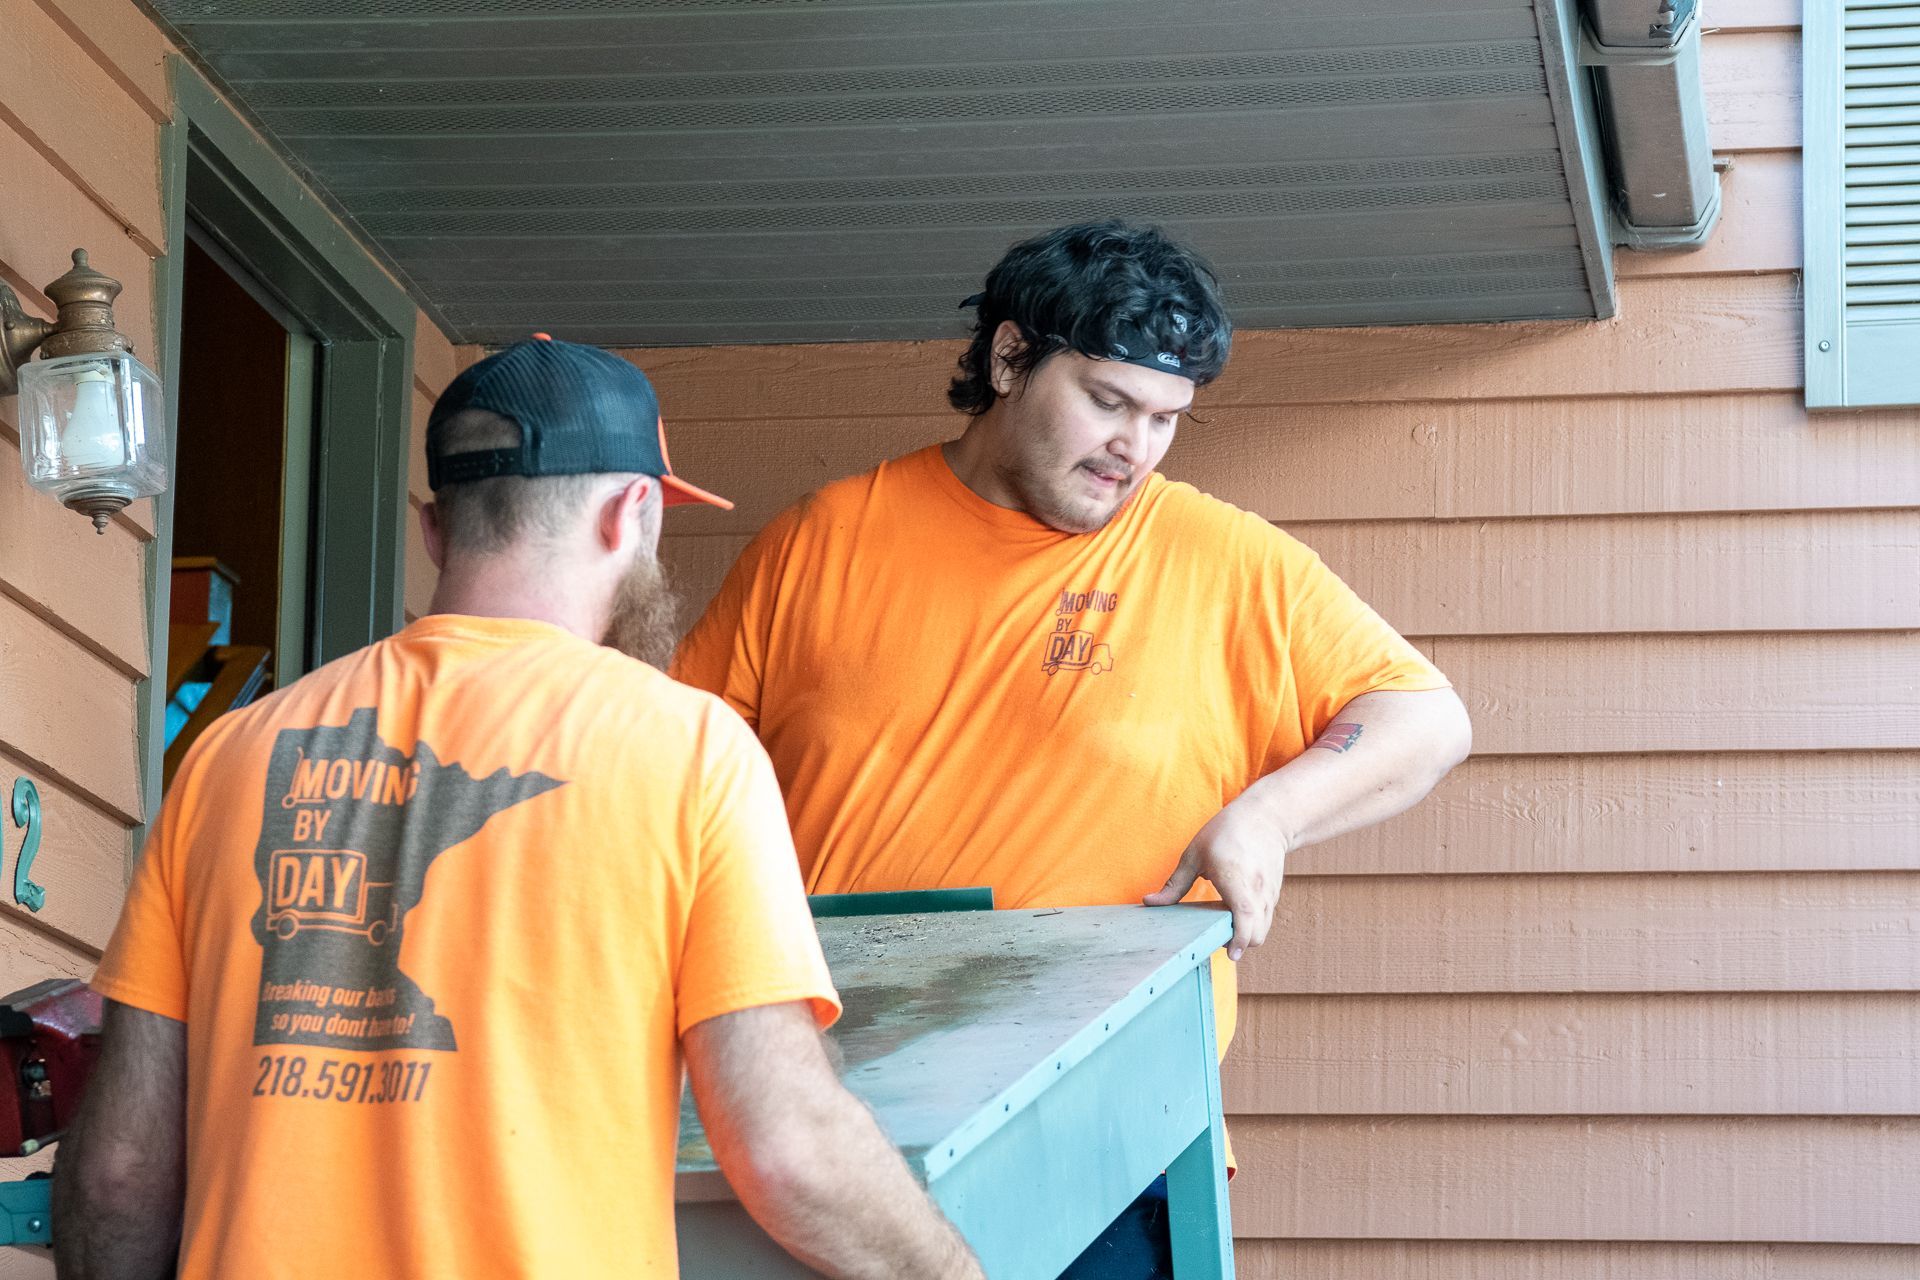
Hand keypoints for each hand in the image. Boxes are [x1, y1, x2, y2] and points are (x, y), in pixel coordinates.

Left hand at [1141, 800, 1286, 961]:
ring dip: (1246, 934)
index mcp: (1235, 879)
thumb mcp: (1194, 854)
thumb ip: (1174, 884)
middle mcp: (1257, 889)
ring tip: (1224, 922)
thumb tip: (1149, 902)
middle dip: (1240, 943)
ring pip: (1263, 929)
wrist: (1265, 818)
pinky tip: (1234, 911)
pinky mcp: (1274, 893)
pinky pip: (1265, 918)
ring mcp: (1269, 893)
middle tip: (1217, 935)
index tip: (1230, 954)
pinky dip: (1253, 924)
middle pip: (1257, 934)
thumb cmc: (1226, 832)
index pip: (1246, 917)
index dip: (1239, 940)